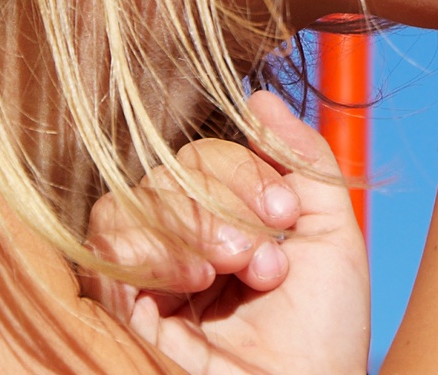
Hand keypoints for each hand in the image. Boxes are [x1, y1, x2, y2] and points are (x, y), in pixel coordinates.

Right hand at [85, 93, 368, 374]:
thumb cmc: (323, 337)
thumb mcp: (331, 236)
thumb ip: (302, 162)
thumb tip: (259, 99)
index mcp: (227, 219)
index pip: (205, 156)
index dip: (244, 170)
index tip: (285, 213)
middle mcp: (182, 241)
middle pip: (168, 172)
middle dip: (223, 203)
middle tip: (264, 258)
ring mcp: (149, 274)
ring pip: (131, 200)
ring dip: (187, 223)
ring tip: (227, 268)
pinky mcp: (121, 310)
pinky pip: (106, 249)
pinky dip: (150, 251)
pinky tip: (193, 279)